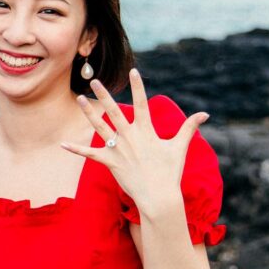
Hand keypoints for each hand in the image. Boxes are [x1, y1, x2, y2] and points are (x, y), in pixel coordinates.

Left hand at [61, 68, 206, 226]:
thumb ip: (189, 128)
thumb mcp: (180, 147)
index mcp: (146, 131)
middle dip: (104, 94)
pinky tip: (63, 144)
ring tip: (80, 98)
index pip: (142, 104)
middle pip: (115, 111)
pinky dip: (77, 150)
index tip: (133, 71)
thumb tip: (205, 114)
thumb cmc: (170, 172)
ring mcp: (119, 149)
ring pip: (100, 127)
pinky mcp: (110, 162)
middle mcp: (130, 137)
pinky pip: (91, 154)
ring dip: (89, 112)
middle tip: (95, 79)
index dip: (138, 87)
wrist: (158, 196)